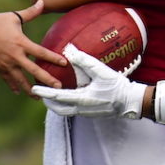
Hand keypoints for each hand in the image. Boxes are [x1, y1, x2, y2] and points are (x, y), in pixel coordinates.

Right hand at [0, 0, 66, 94]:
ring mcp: (6, 64)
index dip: (53, 58)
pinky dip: (13, 86)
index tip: (64, 63)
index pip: (41, 52)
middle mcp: (15, 56)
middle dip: (47, 80)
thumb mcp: (14, 17)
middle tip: (58, 88)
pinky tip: (18, 92)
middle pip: (34, 71)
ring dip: (30, 89)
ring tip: (40, 97)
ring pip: (21, 80)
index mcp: (21, 43)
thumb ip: (31, 12)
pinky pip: (8, 80)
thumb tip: (43, 1)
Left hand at [32, 44, 146, 117]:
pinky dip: (66, 105)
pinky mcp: (92, 113)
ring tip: (51, 96)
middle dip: (47, 101)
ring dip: (56, 104)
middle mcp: (81, 109)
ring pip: (65, 111)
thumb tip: (70, 51)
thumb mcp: (101, 71)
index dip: (44, 92)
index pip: (57, 96)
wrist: (130, 101)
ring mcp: (87, 113)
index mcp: (81, 99)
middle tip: (39, 93)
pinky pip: (74, 111)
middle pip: (58, 108)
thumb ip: (85, 61)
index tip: (34, 88)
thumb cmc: (117, 86)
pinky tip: (69, 97)